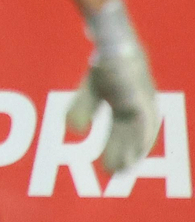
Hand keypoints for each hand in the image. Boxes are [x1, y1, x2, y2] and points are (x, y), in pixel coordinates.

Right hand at [69, 0, 158, 174]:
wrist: (115, 46)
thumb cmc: (104, 65)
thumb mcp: (90, 91)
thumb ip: (81, 110)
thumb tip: (75, 131)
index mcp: (126, 106)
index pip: (122, 133)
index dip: (115, 150)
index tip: (108, 168)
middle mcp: (138, 109)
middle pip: (130, 138)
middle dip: (121, 156)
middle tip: (113, 175)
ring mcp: (144, 106)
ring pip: (139, 136)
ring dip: (131, 154)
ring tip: (122, 169)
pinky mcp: (144, 103)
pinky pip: (145, 127)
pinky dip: (139, 142)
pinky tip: (135, 154)